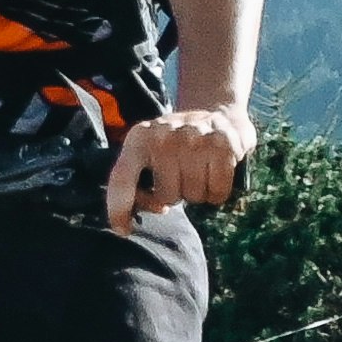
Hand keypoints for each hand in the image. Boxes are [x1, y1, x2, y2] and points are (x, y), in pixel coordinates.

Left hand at [105, 101, 255, 233]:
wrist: (216, 111)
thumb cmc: (177, 143)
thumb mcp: (149, 151)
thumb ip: (138, 180)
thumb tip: (145, 211)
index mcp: (139, 138)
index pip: (121, 179)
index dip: (119, 209)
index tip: (123, 230)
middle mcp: (163, 135)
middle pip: (166, 196)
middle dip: (175, 195)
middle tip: (182, 178)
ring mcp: (194, 137)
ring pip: (193, 196)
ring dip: (198, 193)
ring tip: (199, 172)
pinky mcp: (222, 144)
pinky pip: (217, 192)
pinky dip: (217, 192)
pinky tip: (215, 175)